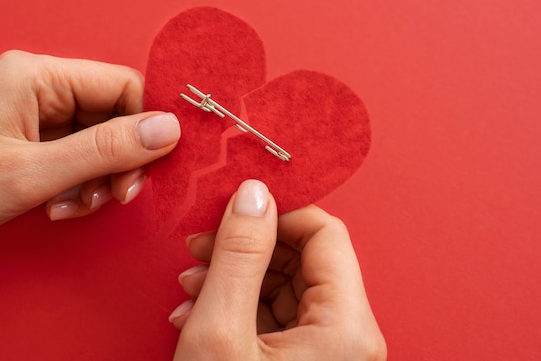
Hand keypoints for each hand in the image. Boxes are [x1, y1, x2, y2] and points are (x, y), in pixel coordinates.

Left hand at [0, 50, 180, 264]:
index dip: (145, 125)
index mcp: (36, 77)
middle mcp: (38, 90)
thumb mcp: (31, 174)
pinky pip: (76, 159)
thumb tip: (168, 130)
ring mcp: (32, 119)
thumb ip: (105, 150)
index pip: (122, 85)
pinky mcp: (28, 146)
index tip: (150, 167)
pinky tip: (60, 208)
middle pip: (113, 115)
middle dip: (118, 161)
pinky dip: (78, 187)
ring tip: (74, 207)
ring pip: (98, 141)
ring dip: (97, 179)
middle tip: (115, 196)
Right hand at [170, 180, 385, 359]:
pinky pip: (276, 316)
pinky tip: (198, 310)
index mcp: (346, 329)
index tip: (235, 207)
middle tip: (202, 245)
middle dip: (245, 247)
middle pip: (303, 258)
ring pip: (285, 286)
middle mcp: (349, 339)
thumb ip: (239, 256)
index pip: (324, 232)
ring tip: (191, 286)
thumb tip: (253, 196)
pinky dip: (237, 307)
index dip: (276, 212)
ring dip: (234, 277)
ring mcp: (329, 353)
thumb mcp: (220, 332)